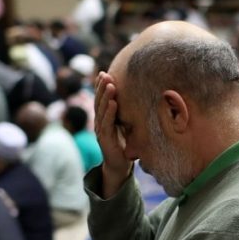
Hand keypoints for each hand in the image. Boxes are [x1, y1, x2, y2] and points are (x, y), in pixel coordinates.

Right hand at [94, 71, 132, 196]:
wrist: (119, 166)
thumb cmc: (124, 145)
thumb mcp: (125, 127)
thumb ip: (126, 114)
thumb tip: (139, 97)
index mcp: (104, 119)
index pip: (101, 100)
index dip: (101, 87)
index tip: (104, 73)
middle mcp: (100, 123)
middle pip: (99, 102)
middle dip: (101, 88)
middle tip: (104, 74)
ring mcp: (101, 131)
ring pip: (101, 111)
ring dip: (105, 97)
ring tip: (110, 85)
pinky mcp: (105, 140)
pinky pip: (107, 124)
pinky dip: (110, 113)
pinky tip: (113, 103)